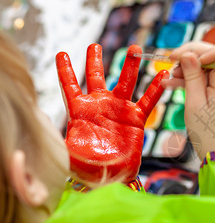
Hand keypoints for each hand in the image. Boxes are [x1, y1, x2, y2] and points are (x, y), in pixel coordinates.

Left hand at [56, 44, 168, 183]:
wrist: (112, 176)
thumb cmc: (88, 167)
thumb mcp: (69, 152)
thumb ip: (59, 137)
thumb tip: (42, 127)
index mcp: (80, 111)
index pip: (70, 86)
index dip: (65, 70)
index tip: (61, 54)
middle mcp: (100, 106)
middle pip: (96, 77)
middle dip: (94, 61)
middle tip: (94, 45)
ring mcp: (119, 110)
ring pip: (125, 82)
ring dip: (130, 65)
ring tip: (134, 48)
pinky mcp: (136, 118)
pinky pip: (148, 101)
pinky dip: (155, 88)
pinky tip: (163, 75)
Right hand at [162, 42, 214, 159]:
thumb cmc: (208, 132)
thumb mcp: (195, 103)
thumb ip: (192, 76)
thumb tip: (188, 54)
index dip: (207, 51)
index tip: (186, 57)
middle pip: (213, 56)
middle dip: (191, 57)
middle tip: (171, 62)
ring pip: (206, 66)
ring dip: (186, 69)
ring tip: (168, 79)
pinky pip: (204, 78)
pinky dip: (189, 78)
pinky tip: (171, 83)